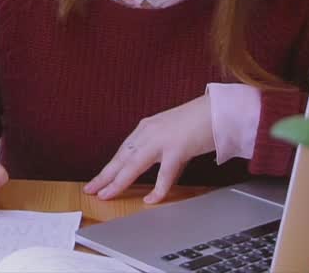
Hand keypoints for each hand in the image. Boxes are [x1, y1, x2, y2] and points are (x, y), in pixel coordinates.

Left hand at [84, 94, 215, 203]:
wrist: (219, 109)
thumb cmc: (200, 122)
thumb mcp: (174, 136)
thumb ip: (165, 155)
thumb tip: (163, 178)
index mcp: (147, 128)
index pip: (123, 151)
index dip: (109, 167)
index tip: (97, 180)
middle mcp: (149, 132)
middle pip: (121, 158)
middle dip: (105, 176)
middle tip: (90, 190)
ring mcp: (162, 139)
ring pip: (133, 164)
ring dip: (118, 181)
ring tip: (106, 195)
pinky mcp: (177, 148)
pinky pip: (164, 173)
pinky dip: (158, 189)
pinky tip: (151, 200)